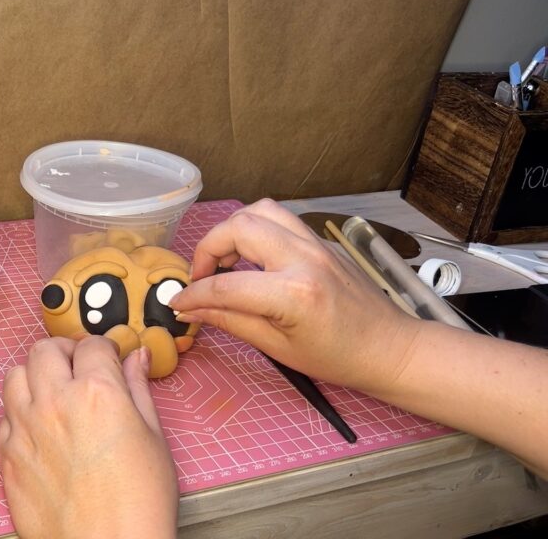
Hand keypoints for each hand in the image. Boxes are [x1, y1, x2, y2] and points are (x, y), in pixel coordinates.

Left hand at [0, 336, 177, 537]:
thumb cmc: (137, 506)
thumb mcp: (154, 439)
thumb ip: (139, 390)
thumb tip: (135, 361)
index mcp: (96, 393)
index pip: (92, 345)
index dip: (106, 348)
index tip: (110, 357)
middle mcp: (53, 403)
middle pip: (45, 349)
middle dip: (65, 350)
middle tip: (80, 365)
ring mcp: (24, 429)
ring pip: (15, 375)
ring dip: (35, 375)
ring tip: (54, 390)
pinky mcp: (7, 456)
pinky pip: (3, 416)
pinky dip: (19, 412)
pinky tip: (40, 426)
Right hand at [169, 199, 421, 393]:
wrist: (391, 349)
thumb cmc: (339, 358)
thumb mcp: (277, 348)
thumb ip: (230, 321)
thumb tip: (192, 310)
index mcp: (292, 292)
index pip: (224, 285)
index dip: (192, 294)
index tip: (178, 302)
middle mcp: (303, 257)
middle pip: (238, 227)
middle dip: (208, 249)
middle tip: (202, 277)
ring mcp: (315, 244)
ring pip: (260, 210)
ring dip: (232, 231)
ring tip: (225, 261)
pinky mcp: (321, 241)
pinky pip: (280, 219)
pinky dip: (256, 230)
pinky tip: (251, 258)